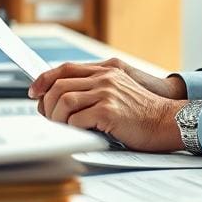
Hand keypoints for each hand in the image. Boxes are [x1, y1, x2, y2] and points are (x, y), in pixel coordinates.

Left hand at [29, 62, 185, 151]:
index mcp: (106, 70)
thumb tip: (65, 98)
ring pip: (64, 101)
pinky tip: (80, 132)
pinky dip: (72, 128)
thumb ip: (97, 88)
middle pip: (59, 84)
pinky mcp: (109, 111)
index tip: (34, 91)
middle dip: (47, 104)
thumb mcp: (120, 91)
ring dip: (57, 117)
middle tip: (48, 117)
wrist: (167, 121)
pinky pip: (77, 119)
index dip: (45, 79)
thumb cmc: (144, 113)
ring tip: (63, 127)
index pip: (65, 68)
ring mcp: (107, 93)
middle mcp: (105, 78)